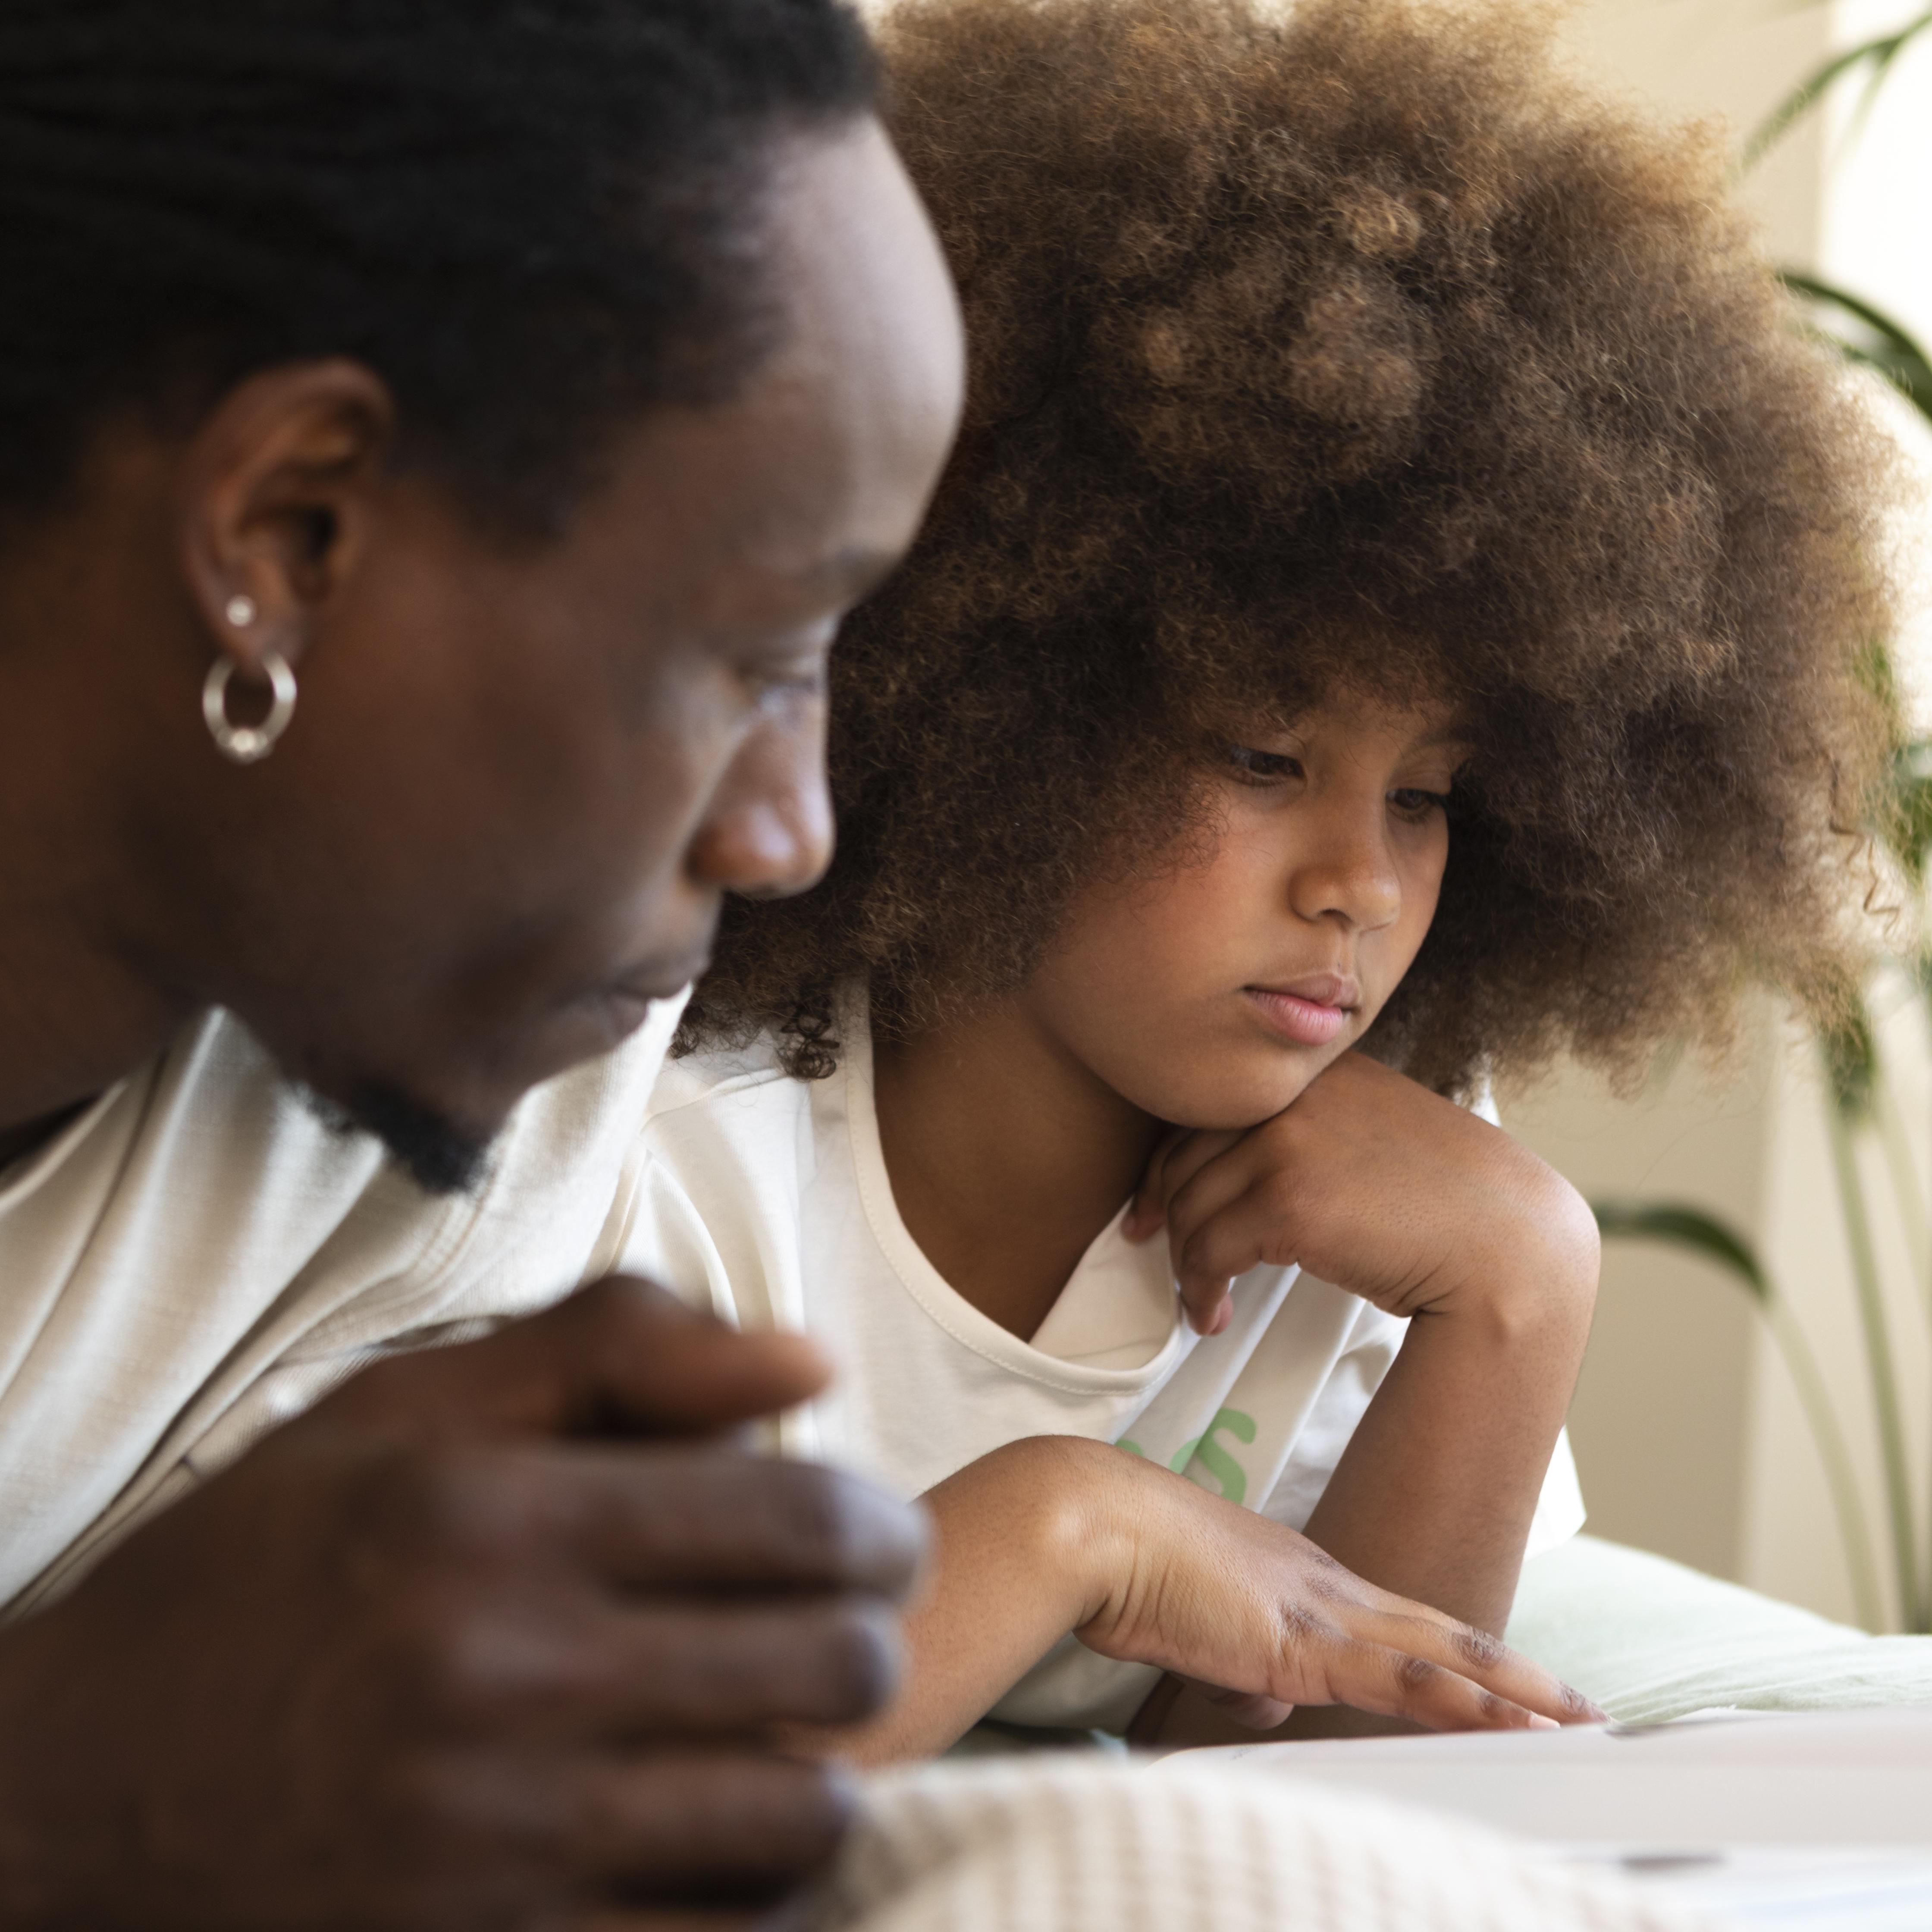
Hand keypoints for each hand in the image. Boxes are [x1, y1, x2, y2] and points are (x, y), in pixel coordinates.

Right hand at [0, 1279, 925, 1929]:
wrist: (70, 1785)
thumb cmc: (259, 1570)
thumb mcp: (406, 1406)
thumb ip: (617, 1345)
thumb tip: (810, 1364)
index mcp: (498, 1521)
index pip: (804, 1522)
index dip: (880, 1525)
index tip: (874, 1535)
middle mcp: (510, 1681)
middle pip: (833, 1667)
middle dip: (865, 1636)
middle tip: (827, 1624)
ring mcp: (502, 1846)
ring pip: (802, 1817)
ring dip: (816, 1767)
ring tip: (767, 1732)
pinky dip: (755, 1891)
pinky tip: (713, 1836)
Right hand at [1066, 1440, 1599, 1732]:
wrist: (1090, 1523)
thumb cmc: (1119, 1561)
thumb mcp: (1189, 1621)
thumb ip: (1235, 1661)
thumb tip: (1258, 1701)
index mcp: (1297, 1577)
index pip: (1396, 1623)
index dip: (1455, 1651)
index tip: (1505, 1679)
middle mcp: (1325, 1586)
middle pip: (1442, 1633)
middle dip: (1517, 1675)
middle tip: (1582, 1705)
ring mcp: (1322, 1611)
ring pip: (1444, 1654)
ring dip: (1518, 1692)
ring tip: (1580, 1721)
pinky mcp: (1305, 1642)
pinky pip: (1405, 1680)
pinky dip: (1467, 1703)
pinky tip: (1514, 1722)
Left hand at [1125, 1051, 1597, 1336]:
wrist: (1506, 1247)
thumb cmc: (1449, 1203)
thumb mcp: (1375, 1130)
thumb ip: (1313, 1125)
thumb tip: (1236, 1167)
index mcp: (1317, 1068)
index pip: (1210, 1109)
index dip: (1169, 1163)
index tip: (1153, 1204)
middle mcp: (1295, 1094)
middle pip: (1184, 1155)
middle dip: (1164, 1213)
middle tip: (1158, 1252)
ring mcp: (1288, 1142)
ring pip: (1188, 1207)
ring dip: (1184, 1263)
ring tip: (1202, 1299)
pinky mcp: (1288, 1201)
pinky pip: (1207, 1251)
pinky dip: (1200, 1289)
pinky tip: (1215, 1315)